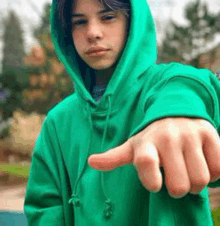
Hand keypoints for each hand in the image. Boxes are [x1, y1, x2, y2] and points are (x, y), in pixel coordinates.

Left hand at [88, 117, 219, 197]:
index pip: (145, 163)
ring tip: (187, 168)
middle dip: (178, 187)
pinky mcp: (209, 134)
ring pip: (201, 179)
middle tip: (174, 175)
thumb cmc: (152, 139)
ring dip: (195, 181)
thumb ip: (114, 157)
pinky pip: (219, 168)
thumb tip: (91, 161)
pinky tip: (202, 160)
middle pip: (180, 186)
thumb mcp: (133, 146)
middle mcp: (167, 137)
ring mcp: (190, 134)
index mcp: (145, 143)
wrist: (176, 114)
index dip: (151, 180)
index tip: (155, 184)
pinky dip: (213, 171)